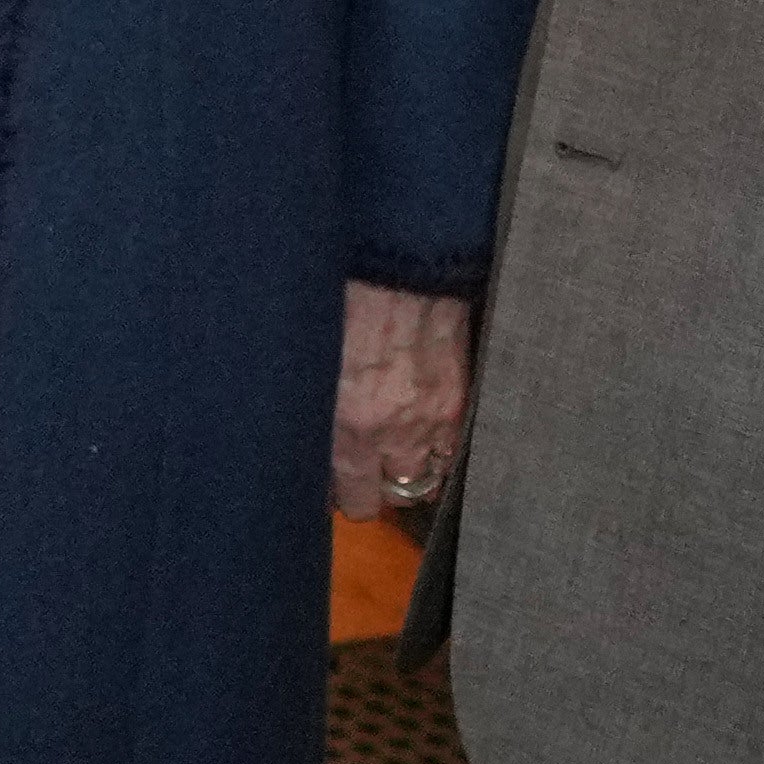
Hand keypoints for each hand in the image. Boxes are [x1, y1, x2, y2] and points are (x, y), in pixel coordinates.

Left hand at [328, 281, 469, 517]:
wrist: (397, 264)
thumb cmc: (340, 303)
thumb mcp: (307, 364)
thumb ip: (309, 409)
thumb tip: (305, 436)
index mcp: (346, 428)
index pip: (349, 499)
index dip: (337, 496)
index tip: (329, 485)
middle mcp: (391, 435)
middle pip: (383, 499)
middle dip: (370, 491)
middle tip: (360, 474)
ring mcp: (431, 421)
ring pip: (423, 480)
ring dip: (408, 474)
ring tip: (394, 458)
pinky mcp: (459, 400)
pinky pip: (452, 450)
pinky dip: (440, 451)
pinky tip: (426, 437)